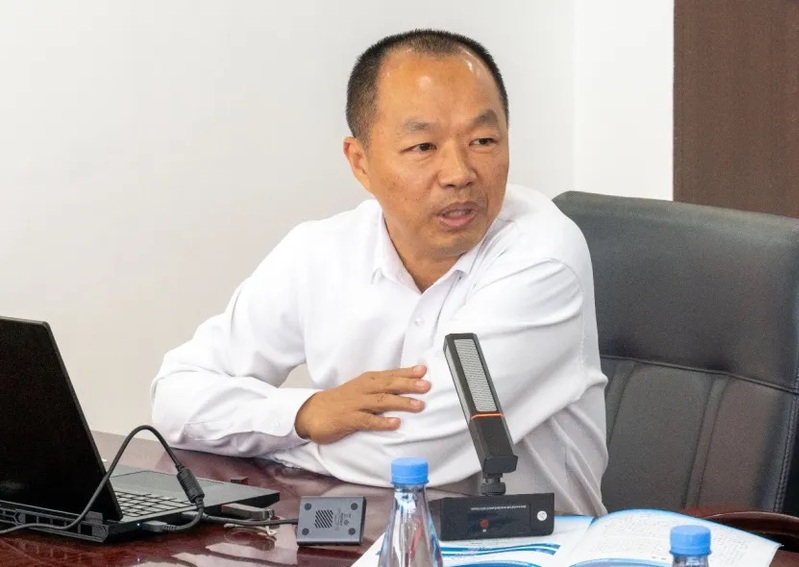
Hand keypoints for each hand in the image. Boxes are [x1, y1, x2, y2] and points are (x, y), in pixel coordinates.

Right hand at [294, 365, 429, 444]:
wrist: (312, 411)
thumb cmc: (341, 401)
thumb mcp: (361, 389)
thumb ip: (381, 387)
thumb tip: (406, 386)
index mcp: (367, 381)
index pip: (390, 374)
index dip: (407, 372)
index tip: (424, 370)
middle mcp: (363, 389)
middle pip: (389, 385)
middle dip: (408, 385)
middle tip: (426, 386)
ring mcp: (356, 404)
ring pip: (381, 401)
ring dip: (401, 402)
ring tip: (418, 405)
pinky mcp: (349, 419)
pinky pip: (368, 420)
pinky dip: (382, 422)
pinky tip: (395, 424)